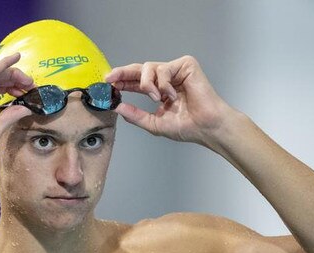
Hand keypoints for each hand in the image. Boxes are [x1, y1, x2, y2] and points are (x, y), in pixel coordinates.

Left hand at [105, 55, 240, 148]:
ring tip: (155, 98)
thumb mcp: (154, 123)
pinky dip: (163, 84)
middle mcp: (166, 78)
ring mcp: (176, 70)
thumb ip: (135, 115)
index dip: (122, 81)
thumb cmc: (187, 126)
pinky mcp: (186, 65)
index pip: (136, 82)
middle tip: (111, 78)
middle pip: (139, 69)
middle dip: (123, 73)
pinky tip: (171, 95)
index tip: (107, 84)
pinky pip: (164, 69)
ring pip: (149, 67)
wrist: (206, 126)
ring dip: (147, 84)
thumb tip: (117, 108)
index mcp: (159, 90)